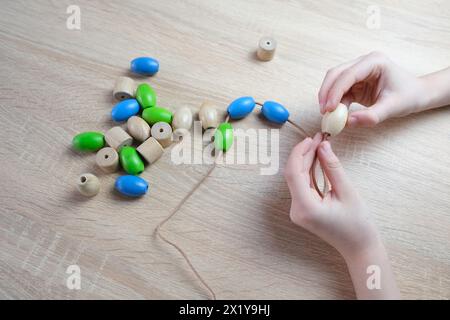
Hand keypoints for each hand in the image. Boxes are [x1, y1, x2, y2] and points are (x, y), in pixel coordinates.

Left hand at [284, 134, 399, 298]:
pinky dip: (310, 171)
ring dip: (307, 161)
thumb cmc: (358, 224)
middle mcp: (297, 209)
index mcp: (305, 207)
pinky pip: (303, 185)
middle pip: (294, 174)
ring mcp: (298, 210)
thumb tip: (323, 145)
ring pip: (298, 178)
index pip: (293, 173)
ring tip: (320, 143)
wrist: (359, 248)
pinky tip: (318, 158)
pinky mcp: (304, 209)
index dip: (300, 153)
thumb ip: (333, 167)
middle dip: (305, 154)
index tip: (311, 139)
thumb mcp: (347, 192)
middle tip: (319, 137)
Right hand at [318, 51, 428, 126]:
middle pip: (335, 74)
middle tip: (323, 112)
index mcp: (374, 62)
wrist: (416, 94)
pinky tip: (336, 114)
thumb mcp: (393, 108)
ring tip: (328, 114)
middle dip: (326, 92)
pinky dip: (335, 102)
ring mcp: (358, 71)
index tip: (329, 109)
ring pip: (334, 81)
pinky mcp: (355, 82)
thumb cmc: (408, 96)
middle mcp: (364, 63)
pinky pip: (339, 91)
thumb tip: (348, 122)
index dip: (335, 91)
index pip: (348, 74)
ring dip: (328, 97)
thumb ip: (371, 116)